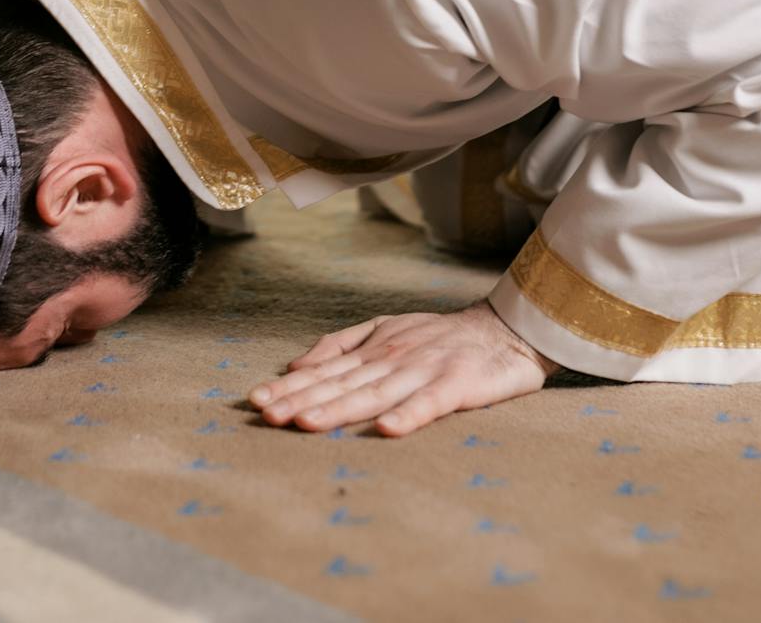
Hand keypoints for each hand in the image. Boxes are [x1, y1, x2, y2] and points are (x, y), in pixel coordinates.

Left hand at [248, 301, 559, 436]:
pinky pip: (429, 403)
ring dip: (339, 409)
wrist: (504, 330)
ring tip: (307, 424)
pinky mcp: (456, 385)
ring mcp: (423, 371)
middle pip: (340, 383)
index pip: (324, 371)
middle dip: (301, 399)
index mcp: (373, 350)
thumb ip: (341, 345)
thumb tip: (296, 364)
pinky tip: (386, 431)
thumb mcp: (385, 329)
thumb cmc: (440, 337)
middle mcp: (391, 359)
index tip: (256, 401)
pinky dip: (408, 416)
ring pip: (374, 392)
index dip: (290, 386)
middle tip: (266, 414)